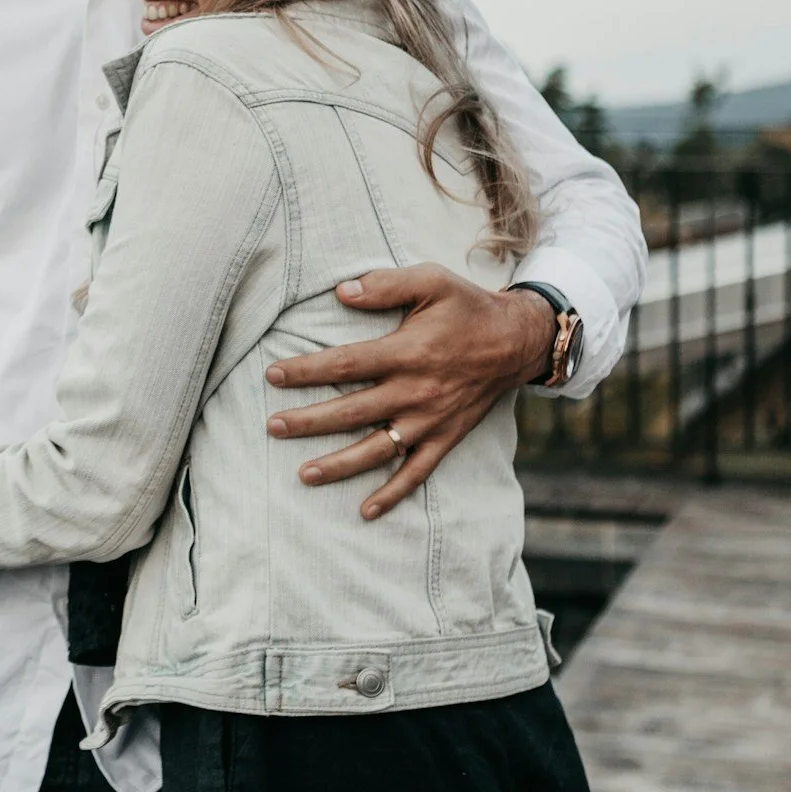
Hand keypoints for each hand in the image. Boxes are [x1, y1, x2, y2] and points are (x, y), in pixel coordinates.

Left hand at [263, 265, 555, 520]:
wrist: (518, 340)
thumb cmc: (467, 307)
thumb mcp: (432, 281)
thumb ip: (386, 285)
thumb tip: (341, 291)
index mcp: (408, 352)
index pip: (346, 364)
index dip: (306, 371)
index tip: (272, 375)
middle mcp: (416, 391)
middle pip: (353, 411)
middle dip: (309, 421)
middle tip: (273, 427)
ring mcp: (431, 420)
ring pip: (378, 449)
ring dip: (340, 464)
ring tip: (303, 474)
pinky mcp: (446, 437)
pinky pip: (417, 472)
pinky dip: (393, 493)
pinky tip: (366, 511)